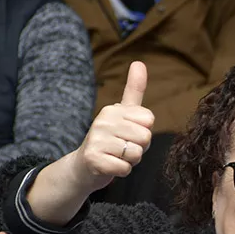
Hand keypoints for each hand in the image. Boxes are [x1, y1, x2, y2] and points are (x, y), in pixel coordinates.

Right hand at [67, 61, 152, 194]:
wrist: (84, 166)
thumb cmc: (111, 139)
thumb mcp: (123, 113)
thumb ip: (134, 90)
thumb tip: (139, 62)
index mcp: (113, 109)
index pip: (149, 120)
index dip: (144, 131)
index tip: (129, 133)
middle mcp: (102, 121)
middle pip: (145, 137)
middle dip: (139, 148)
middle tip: (122, 147)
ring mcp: (96, 140)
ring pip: (136, 153)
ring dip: (130, 160)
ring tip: (116, 156)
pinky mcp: (94, 159)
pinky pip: (125, 168)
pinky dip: (122, 171)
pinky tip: (109, 166)